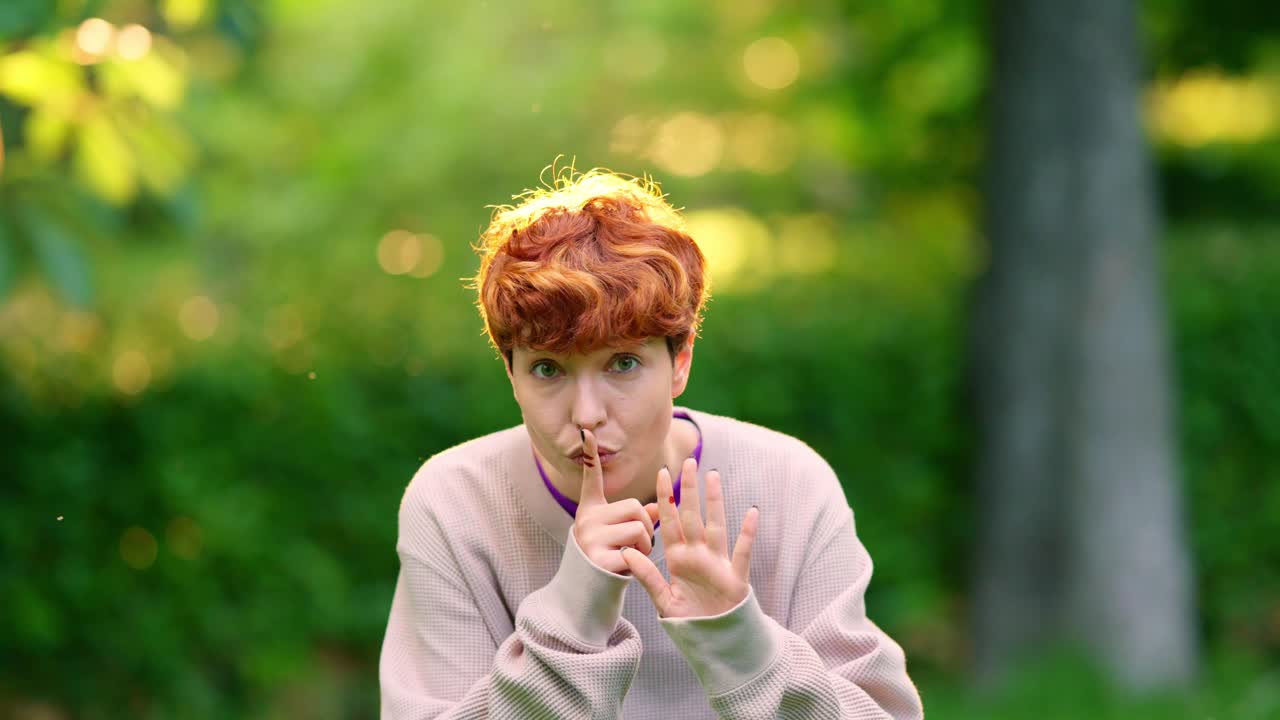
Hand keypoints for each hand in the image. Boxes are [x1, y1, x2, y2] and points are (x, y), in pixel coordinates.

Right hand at [571, 428, 661, 575]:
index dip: (589, 455)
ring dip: (647, 546)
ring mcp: (590, 539)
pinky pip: (634, 551)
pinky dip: (638, 562)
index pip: (591, 478)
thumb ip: (639, 517)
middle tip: (637, 545)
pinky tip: (626, 569)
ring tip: (634, 557)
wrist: (586, 594)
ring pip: (639, 528)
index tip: (587, 431)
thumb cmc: (609, 559)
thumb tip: (660, 506)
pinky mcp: (598, 559)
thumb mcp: (620, 535)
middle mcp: (586, 520)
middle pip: (634, 507)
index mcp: (591, 510)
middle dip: (646, 527)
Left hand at [621, 457, 759, 617]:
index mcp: (679, 559)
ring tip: (714, 476)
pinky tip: (751, 513)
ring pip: (716, 526)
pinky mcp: (735, 578)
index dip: (666, 499)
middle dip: (690, 490)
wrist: (714, 642)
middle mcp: (698, 555)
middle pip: (693, 516)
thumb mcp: (663, 600)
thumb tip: (626, 551)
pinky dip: (748, 534)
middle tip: (687, 461)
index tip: (661, 473)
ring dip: (715, 502)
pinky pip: (742, 552)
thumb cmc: (690, 620)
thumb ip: (646, 576)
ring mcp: (718, 564)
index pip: (671, 522)